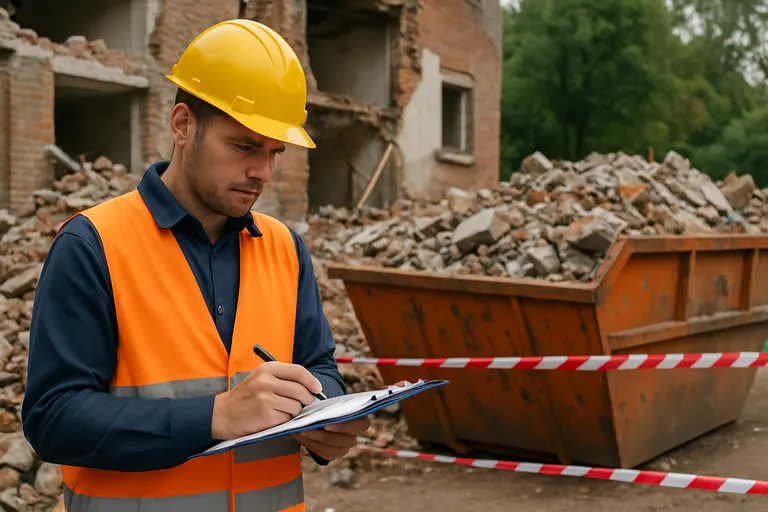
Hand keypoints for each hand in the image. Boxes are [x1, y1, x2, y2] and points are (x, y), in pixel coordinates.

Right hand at [211, 361, 321, 439]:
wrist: (224, 414)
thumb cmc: (247, 396)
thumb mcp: (261, 378)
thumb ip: (283, 378)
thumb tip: (311, 386)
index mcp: (267, 368)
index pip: (298, 371)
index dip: (311, 381)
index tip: (317, 388)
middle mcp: (266, 381)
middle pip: (301, 390)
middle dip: (306, 399)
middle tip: (302, 403)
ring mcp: (266, 398)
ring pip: (297, 406)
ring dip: (294, 411)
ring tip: (282, 410)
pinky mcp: (266, 415)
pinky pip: (288, 418)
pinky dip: (285, 420)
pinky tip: (274, 417)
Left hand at [292, 381, 407, 460]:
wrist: (322, 412)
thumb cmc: (327, 404)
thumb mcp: (330, 400)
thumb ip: (330, 403)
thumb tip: (317, 402)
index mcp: (360, 419)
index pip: (362, 424)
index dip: (345, 426)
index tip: (327, 424)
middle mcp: (355, 435)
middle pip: (346, 440)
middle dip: (324, 436)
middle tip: (307, 429)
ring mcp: (344, 446)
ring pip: (333, 449)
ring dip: (315, 440)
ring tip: (300, 432)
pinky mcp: (333, 453)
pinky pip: (323, 453)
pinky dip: (310, 445)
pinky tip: (300, 436)